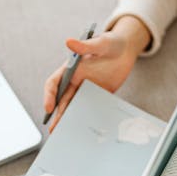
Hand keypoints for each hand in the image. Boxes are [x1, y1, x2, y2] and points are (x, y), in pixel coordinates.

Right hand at [43, 16, 150, 131]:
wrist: (127, 49)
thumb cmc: (111, 42)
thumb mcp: (100, 43)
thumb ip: (85, 46)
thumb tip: (69, 42)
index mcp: (71, 69)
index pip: (54, 83)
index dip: (49, 96)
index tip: (49, 108)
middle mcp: (76, 81)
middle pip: (62, 100)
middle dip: (57, 115)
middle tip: (54, 129)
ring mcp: (87, 89)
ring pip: (74, 107)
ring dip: (68, 119)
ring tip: (64, 133)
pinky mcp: (98, 95)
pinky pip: (90, 108)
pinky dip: (85, 118)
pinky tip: (84, 129)